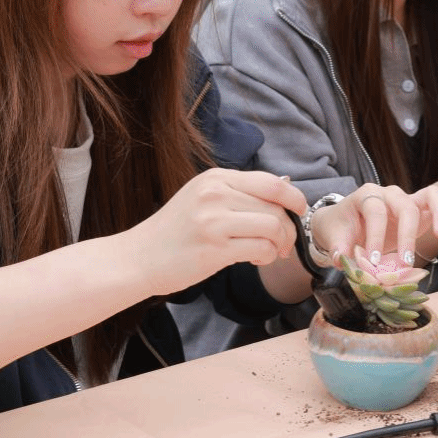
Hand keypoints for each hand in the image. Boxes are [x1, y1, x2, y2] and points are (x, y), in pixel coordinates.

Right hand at [126, 169, 303, 294]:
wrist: (138, 258)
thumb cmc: (175, 231)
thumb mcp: (204, 198)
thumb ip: (240, 192)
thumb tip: (286, 188)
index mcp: (215, 178)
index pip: (270, 182)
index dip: (294, 198)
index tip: (300, 211)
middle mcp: (215, 194)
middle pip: (275, 206)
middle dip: (289, 228)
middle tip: (284, 244)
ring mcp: (214, 220)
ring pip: (273, 226)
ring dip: (279, 244)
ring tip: (269, 253)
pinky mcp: (214, 247)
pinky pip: (261, 248)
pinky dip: (267, 256)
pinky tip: (256, 259)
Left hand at [311, 184, 437, 266]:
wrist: (344, 221)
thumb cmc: (340, 227)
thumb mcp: (333, 235)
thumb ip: (338, 247)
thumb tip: (340, 259)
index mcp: (366, 195)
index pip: (375, 211)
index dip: (376, 235)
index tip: (374, 261)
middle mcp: (390, 193)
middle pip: (405, 206)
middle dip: (407, 236)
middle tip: (405, 263)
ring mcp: (408, 200)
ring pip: (429, 195)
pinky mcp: (421, 209)